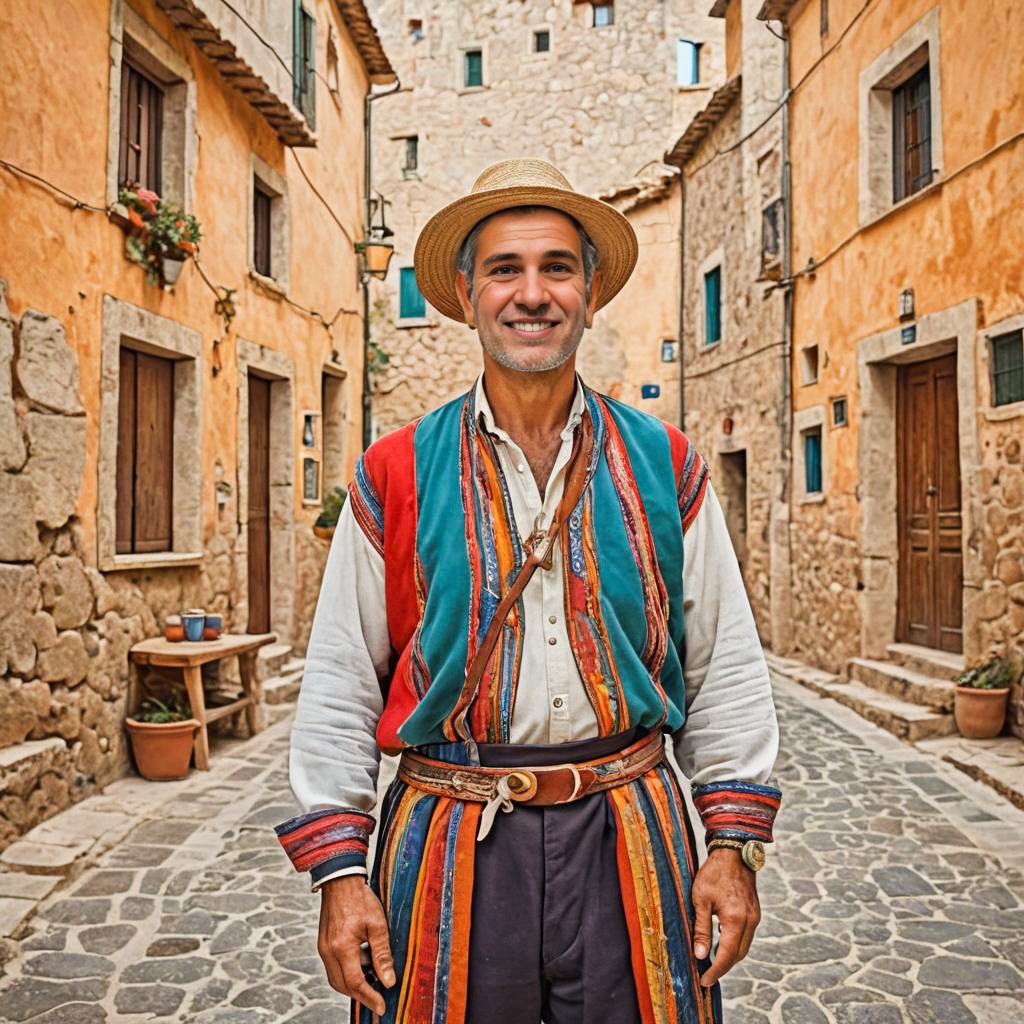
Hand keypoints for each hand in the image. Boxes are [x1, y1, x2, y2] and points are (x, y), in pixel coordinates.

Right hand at [318, 875, 395, 1015]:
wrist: (340, 881)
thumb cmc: (361, 899)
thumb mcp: (377, 925)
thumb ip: (382, 954)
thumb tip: (388, 981)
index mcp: (342, 947)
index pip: (355, 982)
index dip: (370, 997)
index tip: (382, 1006)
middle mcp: (329, 951)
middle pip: (343, 985)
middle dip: (361, 996)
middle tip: (378, 1001)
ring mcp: (323, 948)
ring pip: (336, 979)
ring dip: (353, 986)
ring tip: (372, 986)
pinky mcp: (324, 944)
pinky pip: (333, 968)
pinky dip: (347, 974)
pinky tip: (362, 969)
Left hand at [691, 848, 760, 987]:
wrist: (733, 853)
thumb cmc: (714, 874)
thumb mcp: (701, 900)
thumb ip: (701, 929)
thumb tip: (700, 955)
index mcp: (736, 920)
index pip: (727, 955)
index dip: (716, 971)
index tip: (704, 981)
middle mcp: (750, 922)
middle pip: (738, 955)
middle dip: (722, 967)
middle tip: (706, 975)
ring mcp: (755, 917)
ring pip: (744, 947)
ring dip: (729, 957)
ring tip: (711, 962)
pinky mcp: (754, 913)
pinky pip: (746, 936)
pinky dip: (735, 944)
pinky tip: (721, 943)